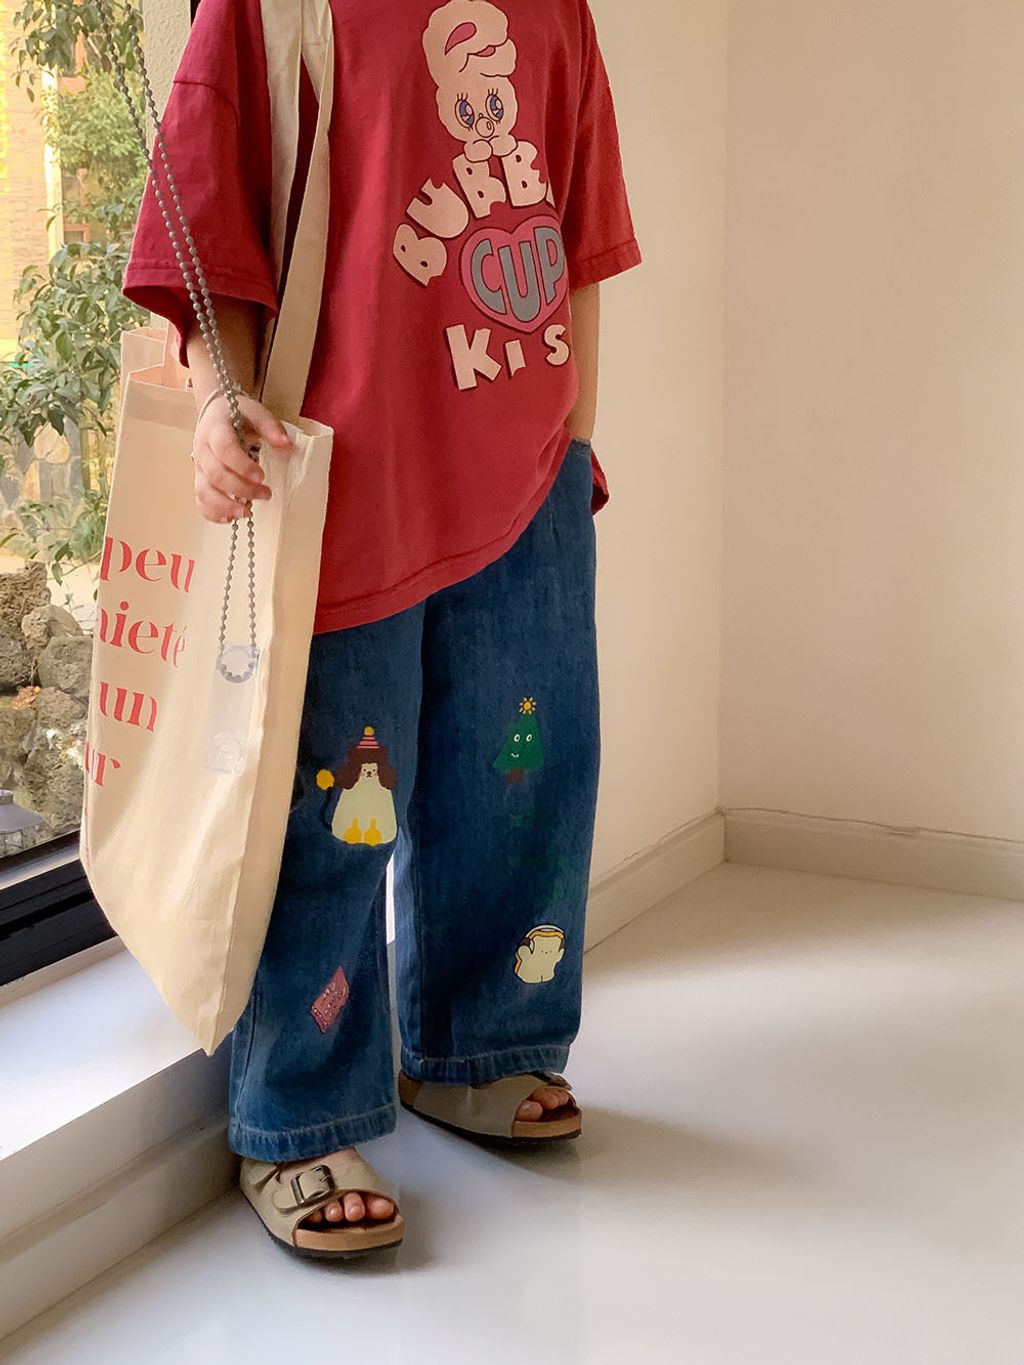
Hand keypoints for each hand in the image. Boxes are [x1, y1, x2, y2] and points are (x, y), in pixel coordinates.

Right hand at [192, 392, 296, 524]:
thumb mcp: (256, 413)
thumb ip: (271, 427)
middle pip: (216, 475)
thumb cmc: (237, 415)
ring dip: (225, 506)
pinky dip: (212, 513)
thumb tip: (287, 445)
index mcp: (216, 430)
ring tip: (247, 513)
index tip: (262, 476)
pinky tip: (230, 519)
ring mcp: (199, 467)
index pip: (224, 450)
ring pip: (204, 491)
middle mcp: (203, 450)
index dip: (242, 466)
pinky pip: (200, 500)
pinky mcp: (200, 480)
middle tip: (265, 495)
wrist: (215, 414)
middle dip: (241, 489)